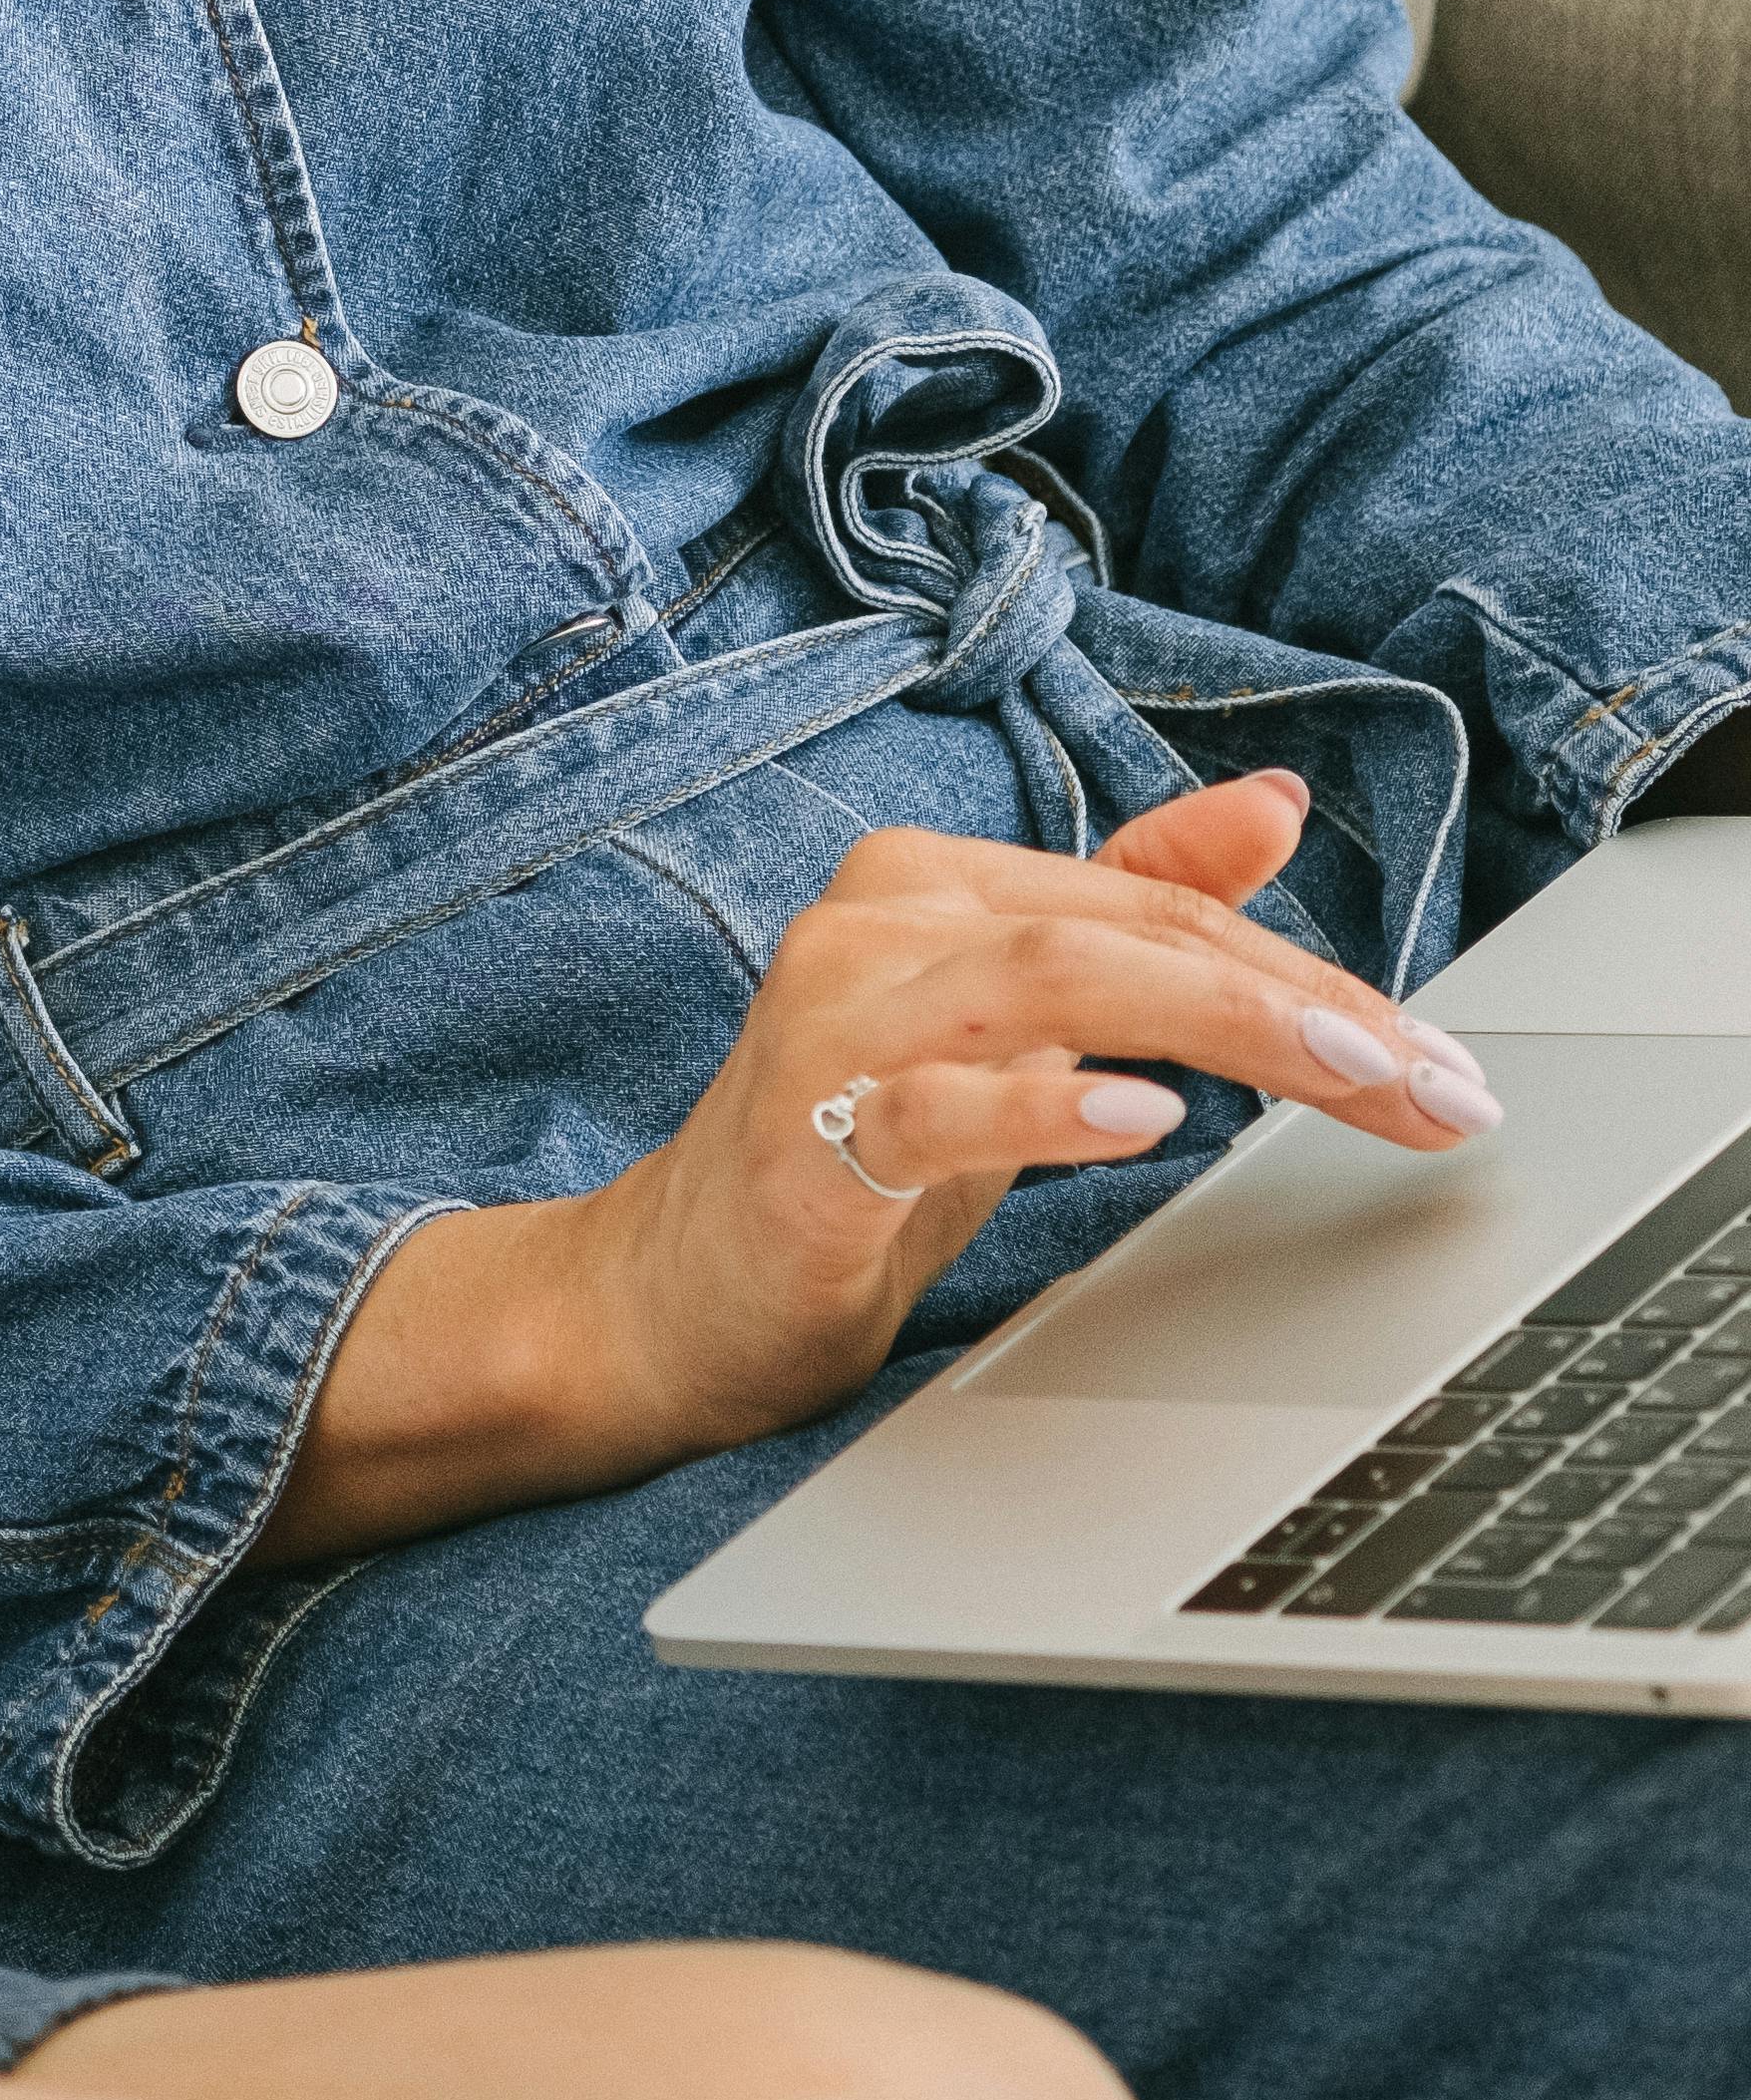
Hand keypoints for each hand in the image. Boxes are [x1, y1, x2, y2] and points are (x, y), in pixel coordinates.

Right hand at [268, 768, 1496, 1559]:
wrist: (664, 1295)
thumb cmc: (849, 1154)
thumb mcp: (1014, 1029)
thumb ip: (1132, 910)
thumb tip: (1270, 805)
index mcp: (934, 883)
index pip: (1161, 907)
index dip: (1313, 973)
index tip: (1435, 1060)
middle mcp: (880, 924)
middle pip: (1127, 933)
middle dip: (1303, 1006)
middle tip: (1433, 1082)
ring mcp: (833, 1023)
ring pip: (1052, 982)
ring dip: (1222, 1028)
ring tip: (1342, 1074)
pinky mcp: (804, 1135)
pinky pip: (938, 1105)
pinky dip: (1048, 1106)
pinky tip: (1141, 1119)